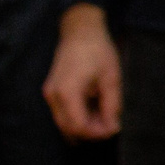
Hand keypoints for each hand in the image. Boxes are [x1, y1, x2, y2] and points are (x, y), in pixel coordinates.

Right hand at [44, 3, 122, 140]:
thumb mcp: (110, 77)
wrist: (80, 30)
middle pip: (68, 127)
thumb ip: (111, 104)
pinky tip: (94, 113)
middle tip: (111, 127)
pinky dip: (77, 118)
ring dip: (83, 126)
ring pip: (63, 122)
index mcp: (67, 92)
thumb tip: (113, 127)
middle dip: (90, 132)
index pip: (78, 125)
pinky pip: (62, 113)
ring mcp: (50, 94)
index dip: (96, 133)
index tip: (114, 130)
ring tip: (105, 120)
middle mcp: (53, 96)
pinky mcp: (52, 91)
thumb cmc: (97, 50)